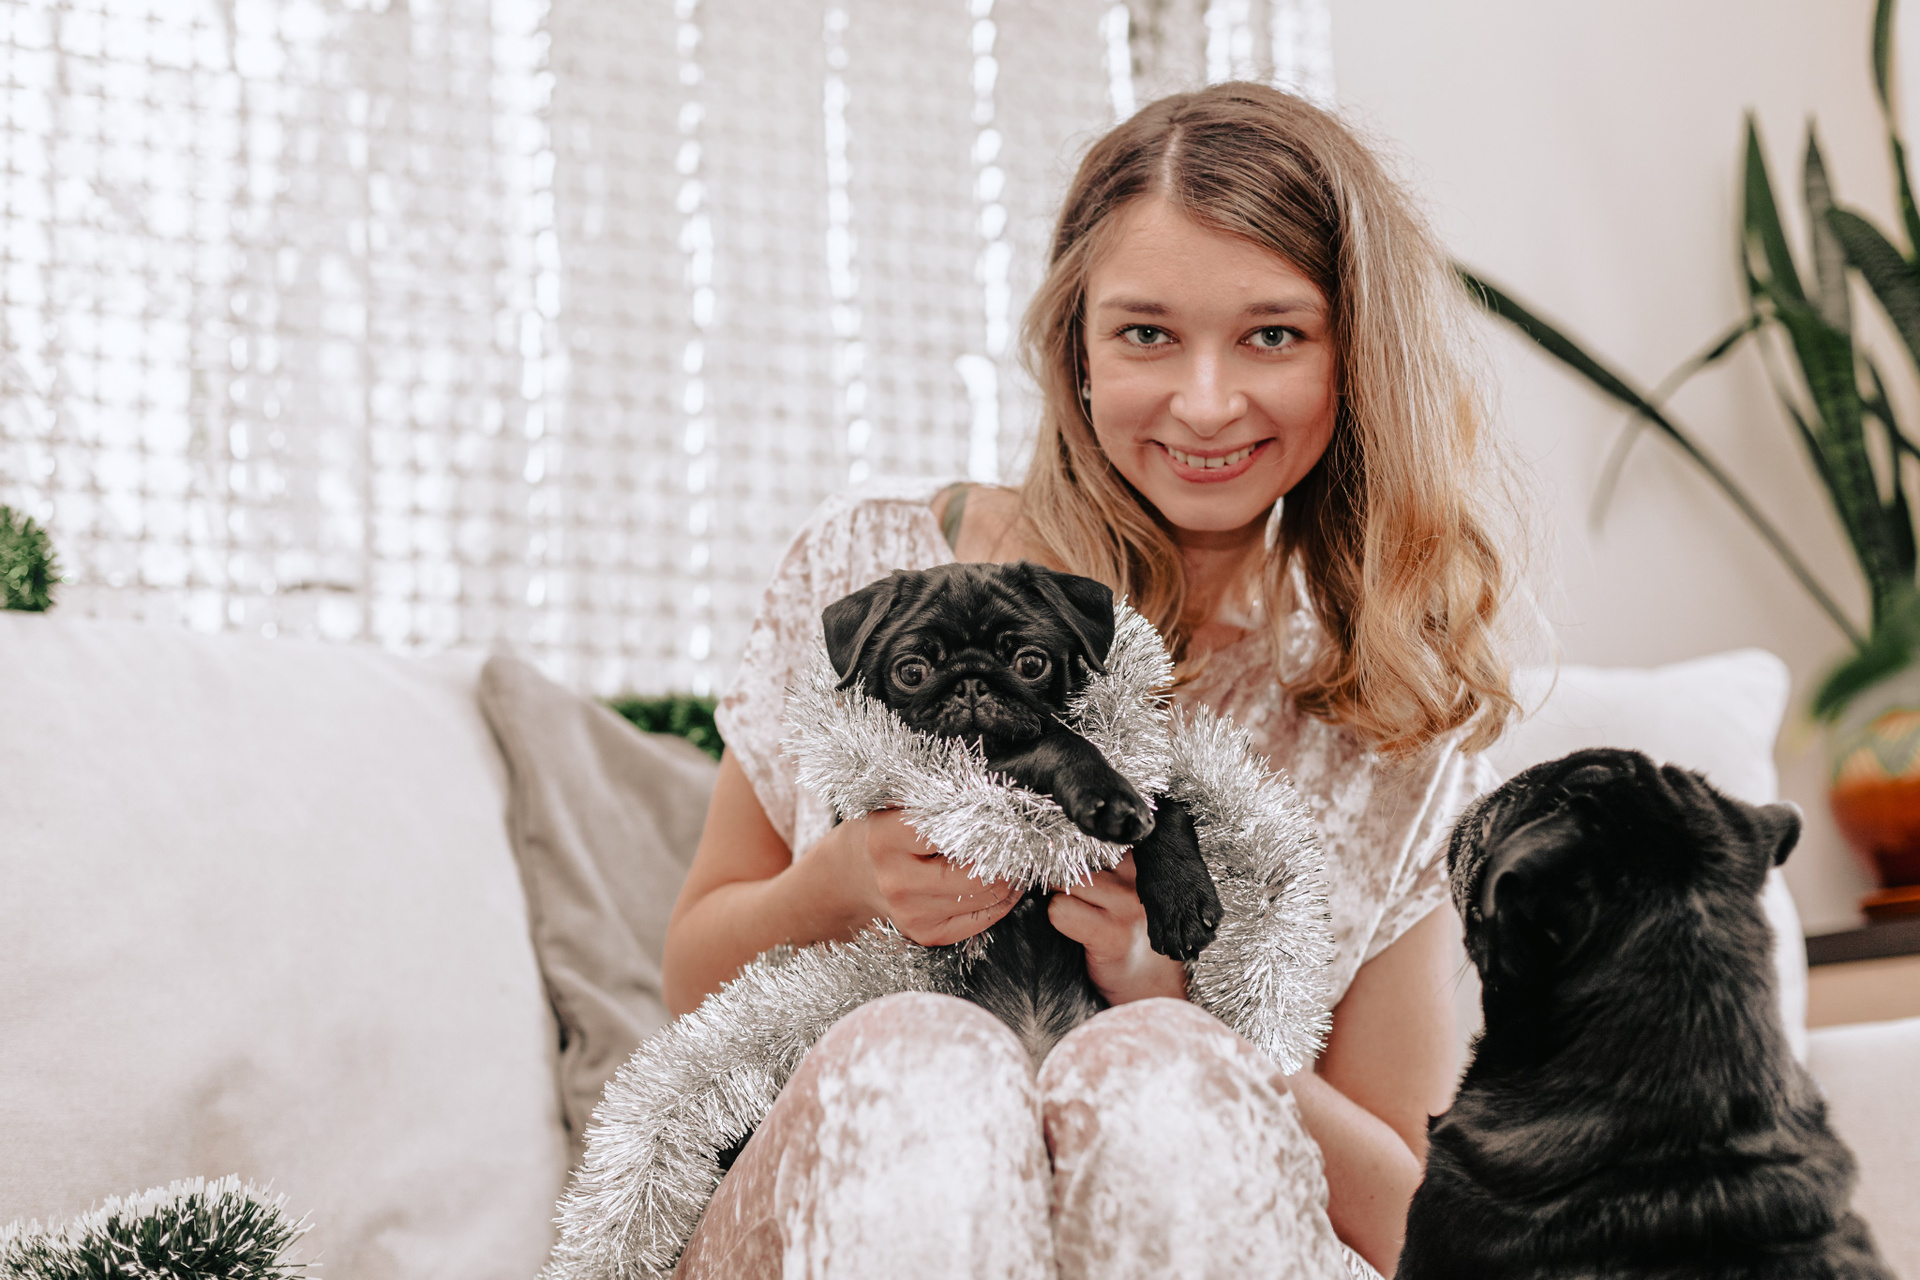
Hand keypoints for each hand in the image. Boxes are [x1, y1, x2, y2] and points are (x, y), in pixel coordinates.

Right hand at [836, 808, 1023, 945]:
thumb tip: (993, 804)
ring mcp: (912, 914)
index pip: (950, 831)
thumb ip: (935, 802)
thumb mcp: (895, 805)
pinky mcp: (926, 935)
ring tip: (1014, 859)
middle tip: (1021, 841)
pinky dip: (1002, 901)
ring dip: (1009, 878)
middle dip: (1007, 857)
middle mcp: (897, 881)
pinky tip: (1005, 883)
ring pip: (985, 897)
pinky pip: (982, 920)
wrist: (851, 878)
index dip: (985, 824)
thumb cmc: (883, 833)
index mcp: (886, 839)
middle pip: (976, 873)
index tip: (1004, 817)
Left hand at [1047, 852, 1188, 1004]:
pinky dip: (1056, 918)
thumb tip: (1056, 843)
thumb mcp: (1125, 886)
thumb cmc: (1133, 930)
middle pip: (1074, 856)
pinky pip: (1060, 909)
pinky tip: (1079, 933)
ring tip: (1080, 916)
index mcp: (1142, 859)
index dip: (1072, 849)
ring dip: (1060, 898)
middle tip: (1074, 898)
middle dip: (1063, 876)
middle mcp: (1139, 876)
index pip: (1092, 835)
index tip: (1070, 864)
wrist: (1154, 983)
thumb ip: (1105, 862)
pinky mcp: (1112, 932)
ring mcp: (1127, 903)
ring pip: (1064, 882)